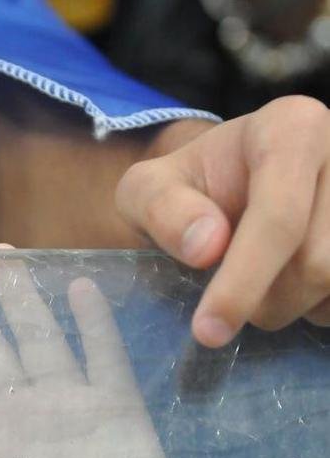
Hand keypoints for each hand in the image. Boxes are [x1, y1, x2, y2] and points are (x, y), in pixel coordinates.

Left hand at [117, 97, 329, 346]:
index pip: (279, 217)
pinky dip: (324, 308)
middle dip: (267, 301)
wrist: (228, 186)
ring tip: (264, 288)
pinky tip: (300, 290)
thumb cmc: (188, 190)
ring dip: (298, 307)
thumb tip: (207, 247)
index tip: (208, 330)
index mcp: (290, 127)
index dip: (243, 281)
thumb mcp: (146, 191)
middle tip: (231, 303)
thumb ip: (162, 210)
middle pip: (321, 261)